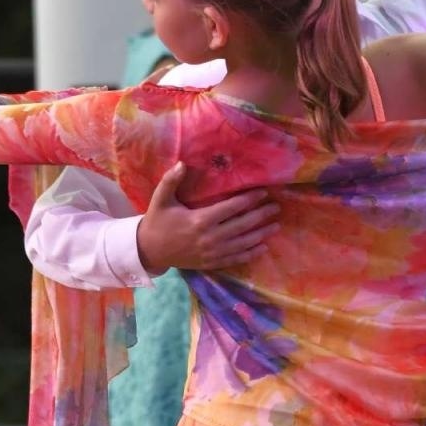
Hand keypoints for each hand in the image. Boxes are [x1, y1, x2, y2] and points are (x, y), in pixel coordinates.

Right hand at [135, 162, 280, 273]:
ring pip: (242, 243)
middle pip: (242, 225)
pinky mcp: (211, 263)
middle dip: (261, 216)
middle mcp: (210, 237)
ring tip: (276, 226)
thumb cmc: (158, 222)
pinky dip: (251, 253)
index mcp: (200, 220)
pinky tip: (263, 247)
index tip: (264, 192)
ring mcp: (212, 252)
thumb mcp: (160, 199)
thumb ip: (171, 181)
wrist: (149, 251)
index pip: (231, 208)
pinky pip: (235, 258)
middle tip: (276, 207)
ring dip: (261, 235)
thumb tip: (183, 163)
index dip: (249, 200)